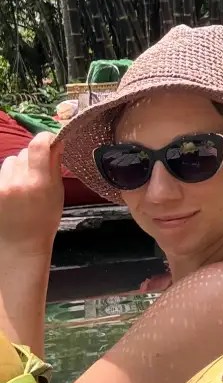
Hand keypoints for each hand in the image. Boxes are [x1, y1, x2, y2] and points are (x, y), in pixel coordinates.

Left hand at [0, 131, 64, 256]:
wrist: (20, 244)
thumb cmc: (45, 220)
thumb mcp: (57, 193)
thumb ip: (54, 166)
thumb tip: (56, 143)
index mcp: (38, 181)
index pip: (38, 145)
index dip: (45, 137)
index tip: (51, 140)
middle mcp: (17, 181)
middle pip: (24, 153)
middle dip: (33, 157)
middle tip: (40, 170)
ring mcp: (1, 186)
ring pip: (10, 161)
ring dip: (18, 166)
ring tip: (24, 182)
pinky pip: (1, 173)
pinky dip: (8, 176)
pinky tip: (13, 191)